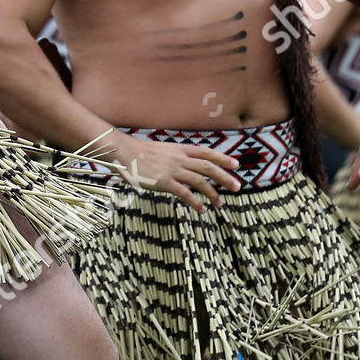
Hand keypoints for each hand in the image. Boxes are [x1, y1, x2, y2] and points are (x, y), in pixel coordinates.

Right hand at [111, 131, 240, 211]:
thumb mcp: (160, 150)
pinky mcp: (164, 183)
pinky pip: (185, 194)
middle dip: (224, 177)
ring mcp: (172, 170)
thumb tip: (182, 164)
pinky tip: (201, 209)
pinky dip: (195, 202)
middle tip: (236, 187)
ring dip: (213, 193)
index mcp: (178, 149)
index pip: (206, 152)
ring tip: (220, 203)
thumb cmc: (137, 153)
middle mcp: (179, 159)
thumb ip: (173, 156)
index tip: (235, 165)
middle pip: (208, 167)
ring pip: (200, 181)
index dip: (222, 159)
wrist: (122, 153)